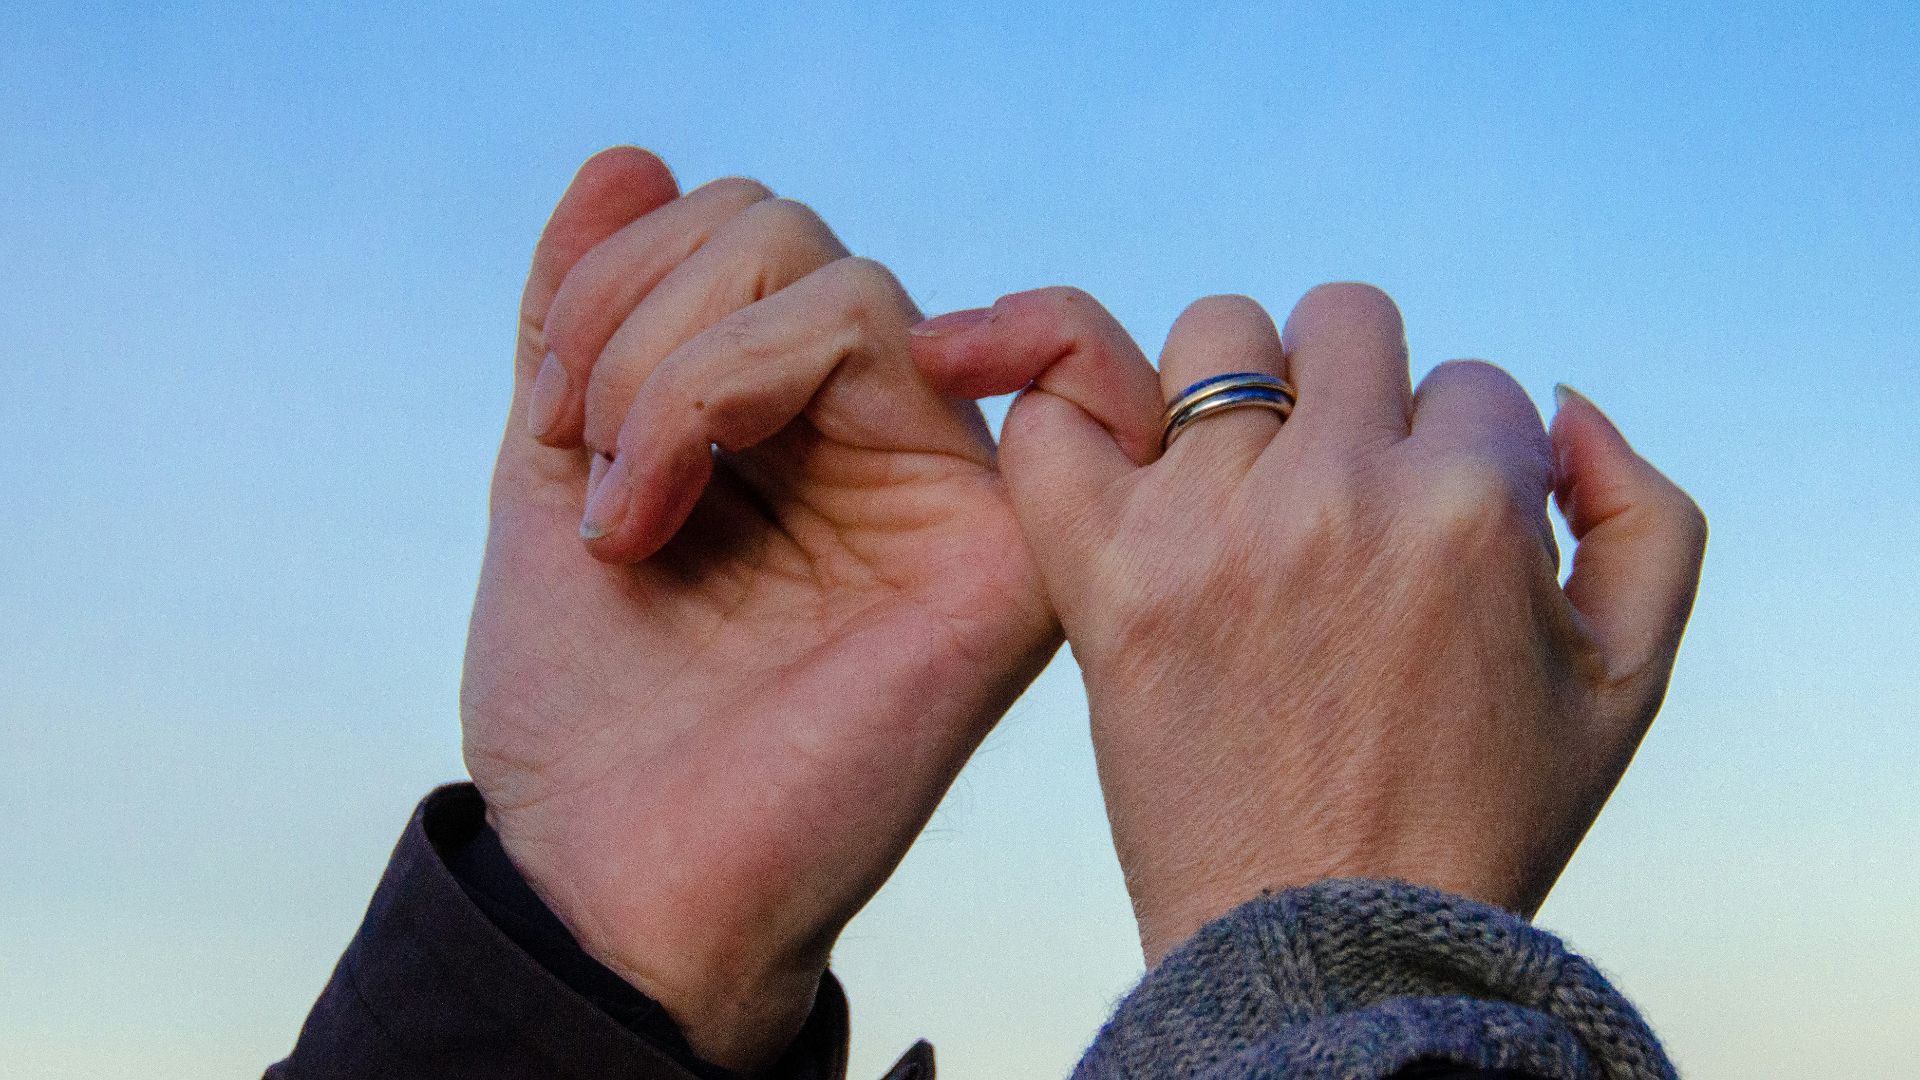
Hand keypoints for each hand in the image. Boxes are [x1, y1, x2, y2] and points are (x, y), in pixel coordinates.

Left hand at [460, 148, 1055, 1069]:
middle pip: (785, 235)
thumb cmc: (593, 716)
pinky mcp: (999, 543)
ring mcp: (942, 485)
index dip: (617, 282)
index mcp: (785, 424)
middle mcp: (875, 441)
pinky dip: (780, 364)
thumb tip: (626, 154)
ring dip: (682, 370)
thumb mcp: (556, 476)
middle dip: (641, 320)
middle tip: (596, 473)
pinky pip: (967, 347)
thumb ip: (586, 319)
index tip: (550, 418)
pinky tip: (701, 461)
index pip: (737, 238)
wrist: (620, 883)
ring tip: (634, 517)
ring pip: (838, 282)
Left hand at [912, 285, 1705, 962]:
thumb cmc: (1480, 815)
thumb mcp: (1630, 678)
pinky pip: (1058, 420)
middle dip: (1358, 394)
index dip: (1460, 458)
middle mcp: (1341, 493)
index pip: (1470, 382)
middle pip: (1343, 321)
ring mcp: (1212, 527)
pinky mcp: (1107, 575)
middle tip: (1339, 491)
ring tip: (1241, 487)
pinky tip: (1117, 466)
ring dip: (1237, 394)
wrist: (1327, 944)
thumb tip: (1559, 401)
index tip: (1431, 538)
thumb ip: (1643, 512)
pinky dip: (1073, 413)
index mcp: (1475, 504)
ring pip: (1216, 339)